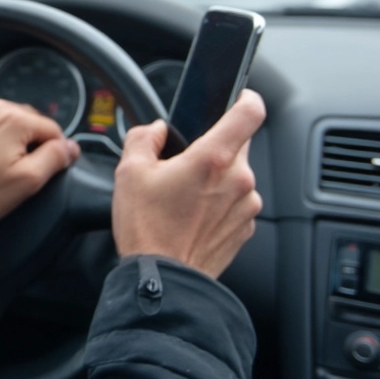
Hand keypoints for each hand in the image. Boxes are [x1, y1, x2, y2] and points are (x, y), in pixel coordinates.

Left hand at [0, 99, 80, 228]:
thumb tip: (71, 147)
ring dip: (13, 141)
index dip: (54, 153)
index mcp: (14, 118)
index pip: (52, 130)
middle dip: (32, 145)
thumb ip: (55, 158)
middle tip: (21, 172)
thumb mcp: (28, 181)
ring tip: (1, 167)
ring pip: (10, 123)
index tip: (44, 171)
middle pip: (31, 123)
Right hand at [112, 89, 264, 278]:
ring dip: (216, 178)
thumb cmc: (147, 230)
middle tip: (183, 164)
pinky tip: (192, 215)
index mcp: (213, 159)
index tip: (237, 97)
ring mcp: (246, 206)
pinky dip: (219, 203)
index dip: (246, 98)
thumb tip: (157, 130)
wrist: (164, 281)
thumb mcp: (129, 172)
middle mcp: (238, 180)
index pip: (250, 112)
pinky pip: (236, 202)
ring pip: (236, 175)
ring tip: (184, 196)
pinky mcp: (245, 228)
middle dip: (212, 148)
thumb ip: (144, 138)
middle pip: (237, 145)